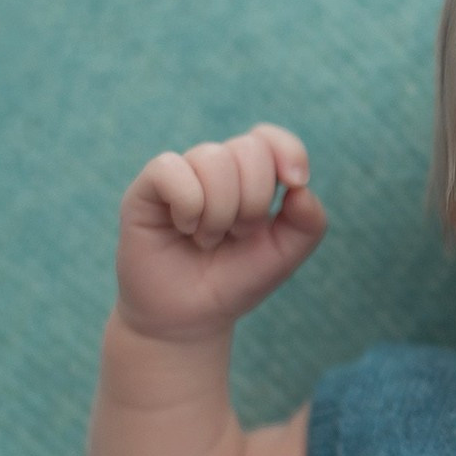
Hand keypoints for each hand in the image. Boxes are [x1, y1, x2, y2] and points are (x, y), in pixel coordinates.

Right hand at [115, 123, 328, 341]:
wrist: (190, 317)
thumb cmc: (235, 280)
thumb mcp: (285, 255)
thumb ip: (309, 222)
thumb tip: (299, 188)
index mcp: (250, 175)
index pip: (268, 137)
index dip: (288, 150)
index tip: (295, 183)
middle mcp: (215, 168)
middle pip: (248, 150)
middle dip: (253, 202)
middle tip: (237, 235)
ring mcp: (180, 174)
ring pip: (213, 159)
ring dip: (221, 212)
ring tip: (209, 239)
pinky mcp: (146, 188)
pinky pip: (171, 169)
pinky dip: (189, 204)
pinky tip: (184, 228)